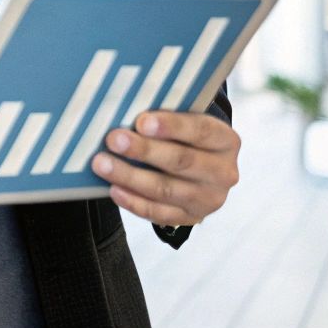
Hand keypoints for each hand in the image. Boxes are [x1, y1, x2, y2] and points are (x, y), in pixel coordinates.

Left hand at [91, 110, 239, 226]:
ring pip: (166, 189)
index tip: (142, 121)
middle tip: (113, 139)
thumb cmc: (184, 138)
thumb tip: (125, 110)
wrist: (200, 172)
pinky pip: (159, 213)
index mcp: (225, 141)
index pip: (201, 131)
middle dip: (144, 150)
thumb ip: (164, 119)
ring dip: (130, 176)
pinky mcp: (190, 217)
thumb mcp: (186, 122)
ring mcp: (208, 199)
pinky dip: (134, 201)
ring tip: (102, 164)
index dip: (171, 126)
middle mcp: (223, 172)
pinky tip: (114, 190)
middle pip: (181, 161)